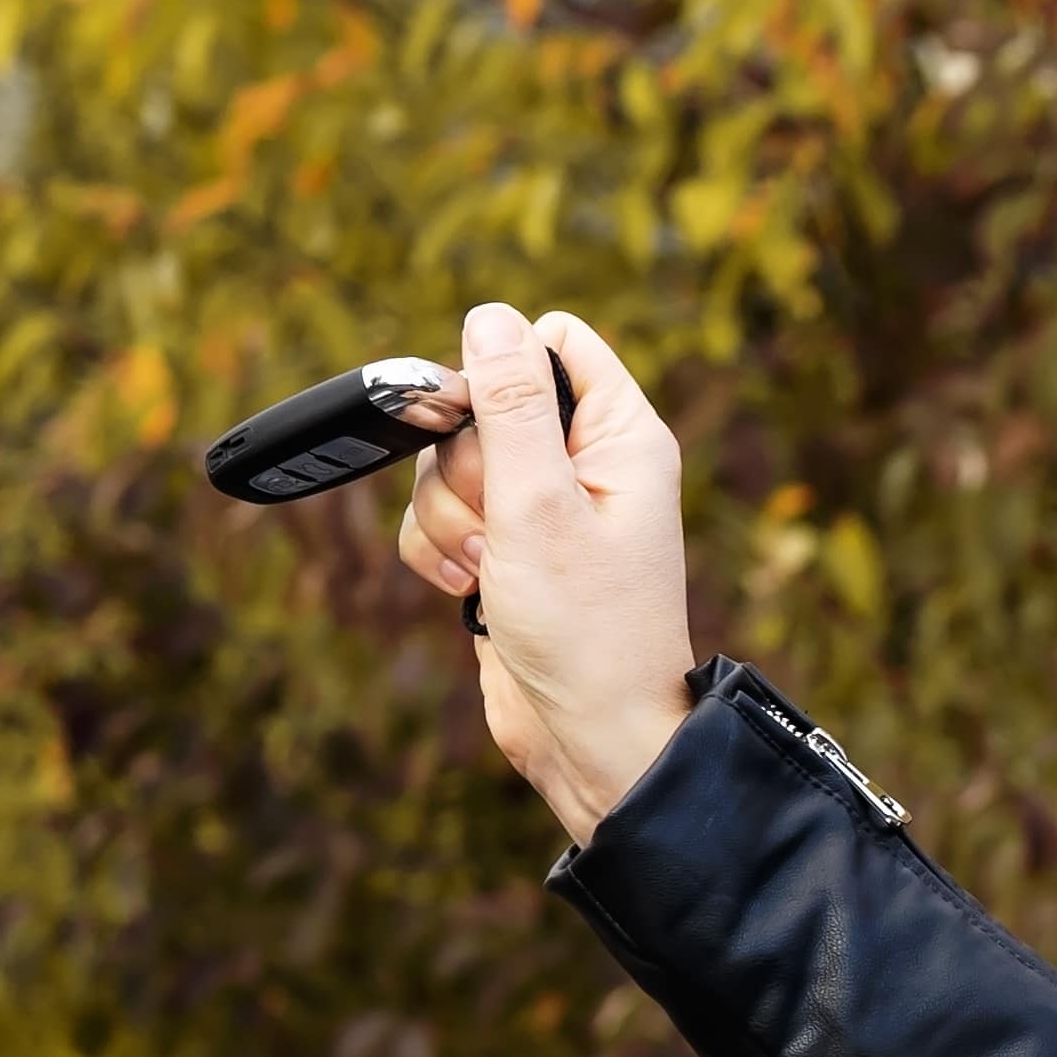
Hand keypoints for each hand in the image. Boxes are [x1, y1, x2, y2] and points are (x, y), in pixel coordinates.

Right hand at [393, 301, 692, 844]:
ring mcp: (541, 511)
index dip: (503, 370)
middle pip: (481, 404)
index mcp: (620, 436)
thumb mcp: (538, 504)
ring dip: (449, 518)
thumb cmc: (587, 632)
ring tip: (490, 570)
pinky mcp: (504, 552)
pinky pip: (437, 518)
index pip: (551, 342)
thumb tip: (491, 317)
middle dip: (467, 466)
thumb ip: (510, 405)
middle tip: (501, 524)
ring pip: (448, 465)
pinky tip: (469, 591)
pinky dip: (438, 552)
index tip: (487, 425)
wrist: (589, 740)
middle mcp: (585, 465)